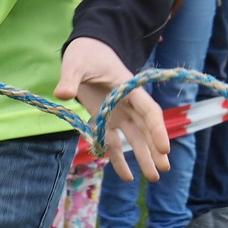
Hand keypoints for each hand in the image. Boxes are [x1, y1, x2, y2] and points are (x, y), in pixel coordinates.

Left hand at [55, 37, 168, 183]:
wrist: (86, 49)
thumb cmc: (86, 53)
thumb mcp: (76, 63)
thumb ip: (70, 78)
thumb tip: (62, 94)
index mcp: (128, 87)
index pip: (149, 110)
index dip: (157, 130)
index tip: (164, 148)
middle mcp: (127, 102)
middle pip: (145, 128)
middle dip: (154, 149)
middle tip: (164, 170)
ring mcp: (117, 112)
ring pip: (134, 137)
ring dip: (143, 156)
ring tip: (153, 178)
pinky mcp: (105, 118)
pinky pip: (114, 141)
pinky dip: (119, 158)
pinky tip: (127, 177)